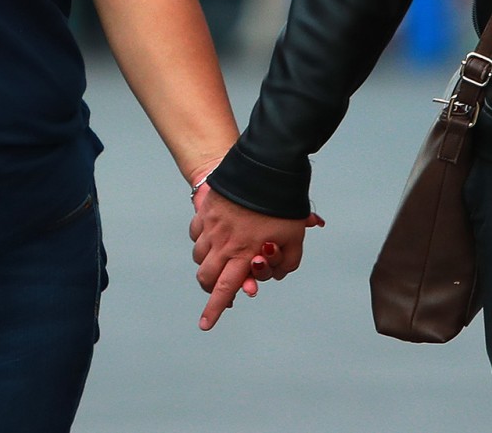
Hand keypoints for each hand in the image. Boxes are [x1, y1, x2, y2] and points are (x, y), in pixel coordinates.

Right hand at [188, 183, 322, 329]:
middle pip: (206, 276)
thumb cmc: (282, 203)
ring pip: (199, 256)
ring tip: (222, 260)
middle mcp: (223, 242)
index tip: (205, 325)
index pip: (225, 288)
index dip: (214, 309)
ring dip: (207, 264)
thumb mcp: (295, 236)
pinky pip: (196, 233)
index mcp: (244, 252)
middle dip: (210, 288)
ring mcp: (211, 225)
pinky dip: (202, 241)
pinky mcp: (206, 209)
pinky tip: (215, 237)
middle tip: (218, 289)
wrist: (265, 165)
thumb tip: (275, 274)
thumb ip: (287, 262)